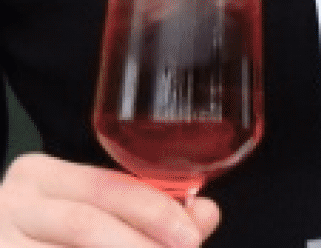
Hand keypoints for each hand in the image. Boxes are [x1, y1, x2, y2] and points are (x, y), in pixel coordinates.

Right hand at [0, 154, 218, 247]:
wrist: (10, 243)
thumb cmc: (52, 235)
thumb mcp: (93, 213)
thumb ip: (149, 212)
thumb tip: (205, 215)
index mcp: (42, 176)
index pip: (106, 187)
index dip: (155, 212)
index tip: (191, 239)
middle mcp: (12, 204)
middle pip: (86, 224)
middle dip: (141, 247)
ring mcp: (0, 241)